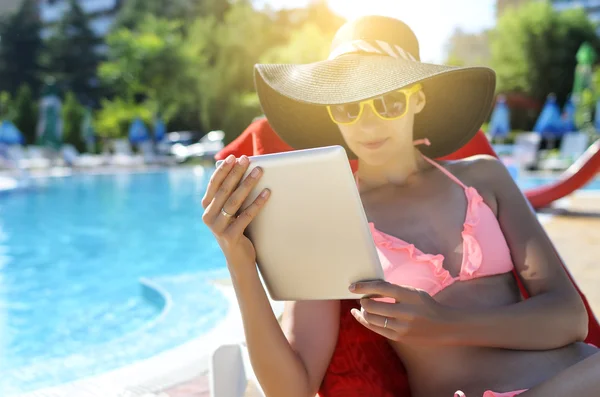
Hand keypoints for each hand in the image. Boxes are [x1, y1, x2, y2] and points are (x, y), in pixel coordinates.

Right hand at [201, 154, 270, 272]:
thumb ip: (230, 195)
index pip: (214, 184)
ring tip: (259, 171)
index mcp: (207, 208)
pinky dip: (257, 203)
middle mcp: (208, 217)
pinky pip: (246, 216)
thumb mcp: (230, 212)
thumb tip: (242, 170)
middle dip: (236, 173)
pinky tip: (267, 193)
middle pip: (224, 190)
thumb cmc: (237, 230)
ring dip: (247, 184)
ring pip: (234, 201)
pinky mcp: (230, 236)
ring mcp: (218, 228)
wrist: (239, 260)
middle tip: (247, 159)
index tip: (233, 157)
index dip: (223, 170)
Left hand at [349, 280, 451, 343]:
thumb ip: (393, 288)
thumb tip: (369, 287)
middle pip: (372, 306)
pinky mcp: (398, 337)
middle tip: (361, 297)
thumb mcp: (413, 291)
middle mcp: (405, 312)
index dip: (364, 287)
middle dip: (362, 301)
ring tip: (361, 306)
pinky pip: (376, 329)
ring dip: (363, 311)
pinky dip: (366, 321)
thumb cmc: (425, 304)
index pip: (381, 288)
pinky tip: (361, 315)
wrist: (443, 326)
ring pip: (371, 319)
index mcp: (409, 296)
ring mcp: (401, 327)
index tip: (352, 287)